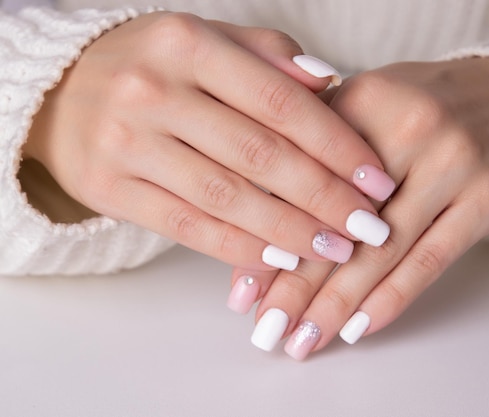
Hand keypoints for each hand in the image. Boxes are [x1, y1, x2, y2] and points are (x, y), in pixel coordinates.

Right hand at [23, 12, 395, 270]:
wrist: (60, 90)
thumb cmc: (154, 65)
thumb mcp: (208, 41)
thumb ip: (270, 57)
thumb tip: (331, 86)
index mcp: (187, 43)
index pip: (281, 103)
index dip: (337, 147)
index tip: (376, 182)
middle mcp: (154, 90)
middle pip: (259, 155)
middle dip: (324, 198)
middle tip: (368, 228)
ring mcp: (126, 141)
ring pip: (226, 197)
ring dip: (289, 231)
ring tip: (334, 250)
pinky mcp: (109, 187)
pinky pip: (187, 226)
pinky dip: (238, 247)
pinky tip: (278, 260)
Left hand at [231, 58, 488, 356]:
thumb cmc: (430, 105)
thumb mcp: (371, 101)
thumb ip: (318, 149)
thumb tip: (264, 223)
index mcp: (365, 98)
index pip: (302, 180)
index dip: (268, 237)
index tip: (243, 290)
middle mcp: (409, 127)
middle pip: (337, 219)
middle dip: (296, 283)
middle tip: (265, 328)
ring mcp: (454, 164)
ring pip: (382, 249)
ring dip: (337, 304)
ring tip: (303, 340)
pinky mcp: (488, 199)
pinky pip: (431, 260)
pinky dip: (391, 299)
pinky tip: (358, 328)